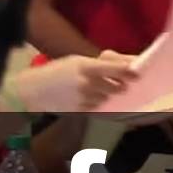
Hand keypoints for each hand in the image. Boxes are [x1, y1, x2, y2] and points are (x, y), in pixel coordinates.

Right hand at [8, 52, 135, 112]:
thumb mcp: (78, 60)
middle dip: (119, 86)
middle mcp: (88, 83)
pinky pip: (97, 107)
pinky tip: (84, 98)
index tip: (138, 74)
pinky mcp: (81, 111)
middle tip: (118, 83)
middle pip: (117, 87)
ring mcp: (84, 99)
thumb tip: (128, 64)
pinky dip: (95, 103)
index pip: (117, 69)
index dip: (130, 72)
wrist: (34, 90)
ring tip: (92, 89)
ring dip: (106, 95)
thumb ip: (101, 63)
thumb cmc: (58, 71)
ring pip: (107, 98)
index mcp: (87, 66)